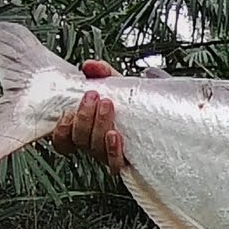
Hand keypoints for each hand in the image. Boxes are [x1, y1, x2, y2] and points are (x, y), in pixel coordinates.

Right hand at [50, 59, 125, 174]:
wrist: (167, 117)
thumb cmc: (136, 103)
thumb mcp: (118, 85)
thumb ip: (103, 73)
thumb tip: (90, 66)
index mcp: (88, 128)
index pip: (63, 139)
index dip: (61, 130)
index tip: (67, 111)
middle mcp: (96, 144)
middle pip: (80, 139)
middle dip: (83, 116)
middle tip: (92, 96)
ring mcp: (110, 154)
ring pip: (94, 148)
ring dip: (98, 124)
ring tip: (107, 105)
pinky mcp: (128, 162)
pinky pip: (114, 163)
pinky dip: (112, 149)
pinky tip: (115, 135)